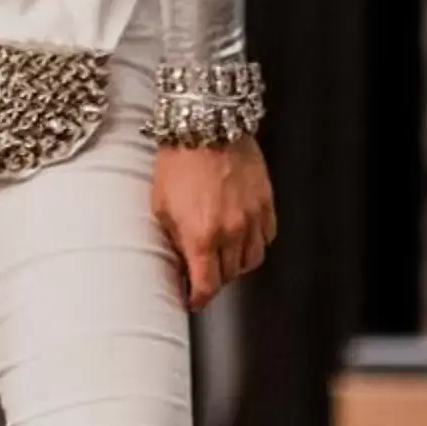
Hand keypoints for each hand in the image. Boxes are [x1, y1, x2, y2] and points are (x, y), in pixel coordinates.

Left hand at [153, 137, 275, 310]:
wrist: (206, 125)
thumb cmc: (178, 160)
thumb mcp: (160, 205)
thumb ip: (173, 239)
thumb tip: (180, 261)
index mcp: (201, 236)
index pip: (206, 286)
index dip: (197, 298)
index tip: (192, 299)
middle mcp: (230, 232)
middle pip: (228, 277)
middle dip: (213, 279)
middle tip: (202, 273)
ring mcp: (251, 218)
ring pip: (251, 261)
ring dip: (235, 265)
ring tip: (223, 256)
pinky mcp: (265, 203)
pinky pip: (266, 237)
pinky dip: (255, 243)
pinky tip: (242, 236)